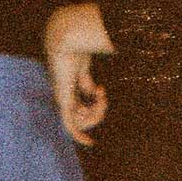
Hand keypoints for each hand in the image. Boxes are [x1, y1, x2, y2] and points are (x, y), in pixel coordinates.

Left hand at [43, 2, 113, 145]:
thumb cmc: (79, 42)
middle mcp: (64, 91)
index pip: (78, 99)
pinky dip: (79, 135)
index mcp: (70, 79)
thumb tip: (119, 55)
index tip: (102, 92)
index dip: (92, 103)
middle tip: (103, 94)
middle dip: (98, 110)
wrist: (66, 38)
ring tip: (100, 96)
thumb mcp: (93, 53)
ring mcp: (62, 97)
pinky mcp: (63, 100)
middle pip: (82, 112)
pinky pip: (70, 125)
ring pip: (81, 119)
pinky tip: (90, 142)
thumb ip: (100, 62)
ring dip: (96, 114)